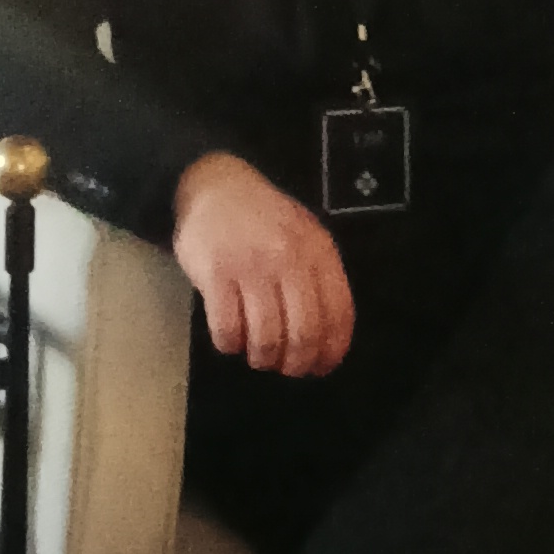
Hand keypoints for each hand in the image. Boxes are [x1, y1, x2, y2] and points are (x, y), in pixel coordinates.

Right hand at [172, 152, 355, 377]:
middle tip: (286, 368)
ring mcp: (251, 266)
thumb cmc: (264, 218)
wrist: (215, 185)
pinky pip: (227, 330)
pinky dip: (231, 345)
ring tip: (258, 355)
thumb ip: (319, 278)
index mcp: (318, 251)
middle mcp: (288, 259)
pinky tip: (231, 338)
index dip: (332, 351)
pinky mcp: (216, 274)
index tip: (321, 367)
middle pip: (303, 334)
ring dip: (263, 358)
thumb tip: (328, 340)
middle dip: (296, 364)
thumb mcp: (304, 236)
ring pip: (266, 338)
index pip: (338, 314)